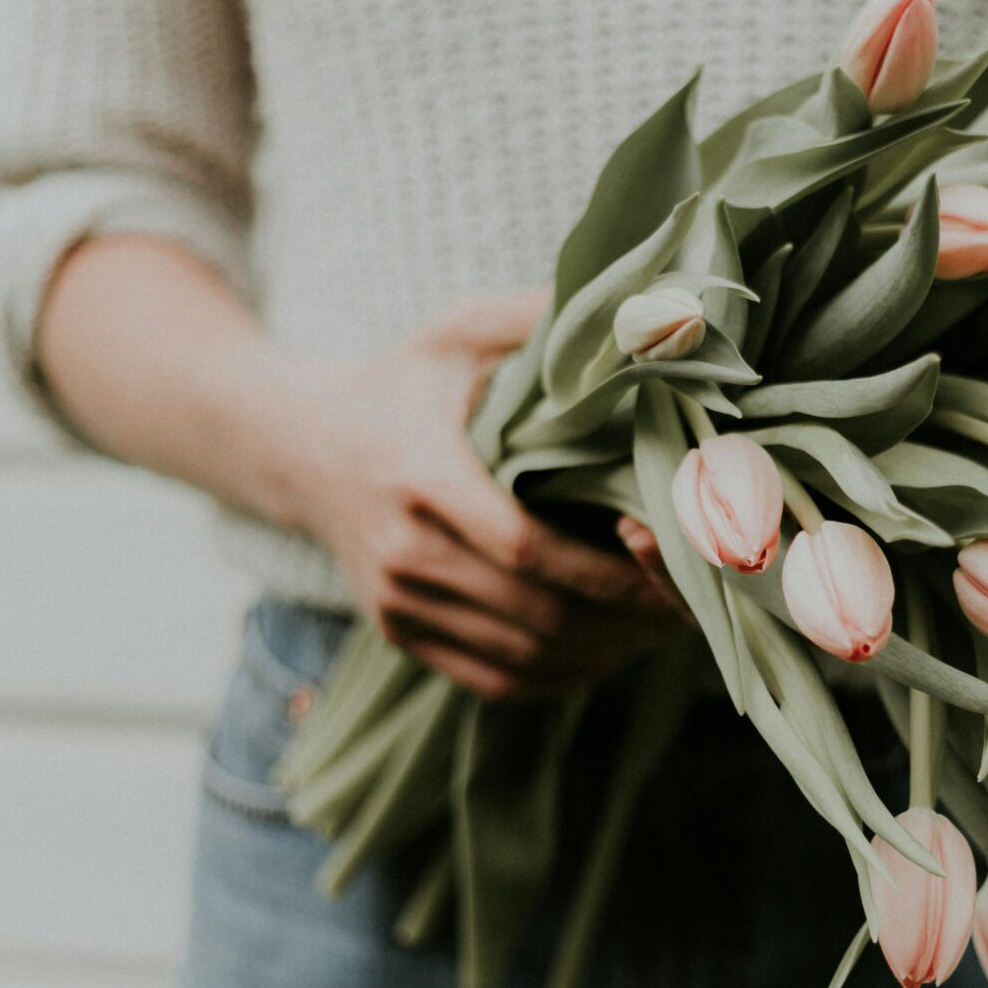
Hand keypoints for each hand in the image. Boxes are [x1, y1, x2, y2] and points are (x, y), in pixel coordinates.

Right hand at [290, 289, 686, 698]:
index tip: (667, 556)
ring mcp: (399, 604)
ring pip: (523, 657)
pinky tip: (609, 651)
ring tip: (661, 626)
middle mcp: (404, 553)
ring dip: (605, 652)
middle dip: (624, 617)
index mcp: (421, 478)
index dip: (606, 569)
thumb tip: (631, 306)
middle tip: (688, 602)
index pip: (526, 548)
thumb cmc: (398, 384)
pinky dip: (561, 676)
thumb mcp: (454, 334)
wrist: (299, 448)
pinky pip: (494, 681)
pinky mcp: (401, 634)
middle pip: (536, 614)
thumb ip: (531, 318)